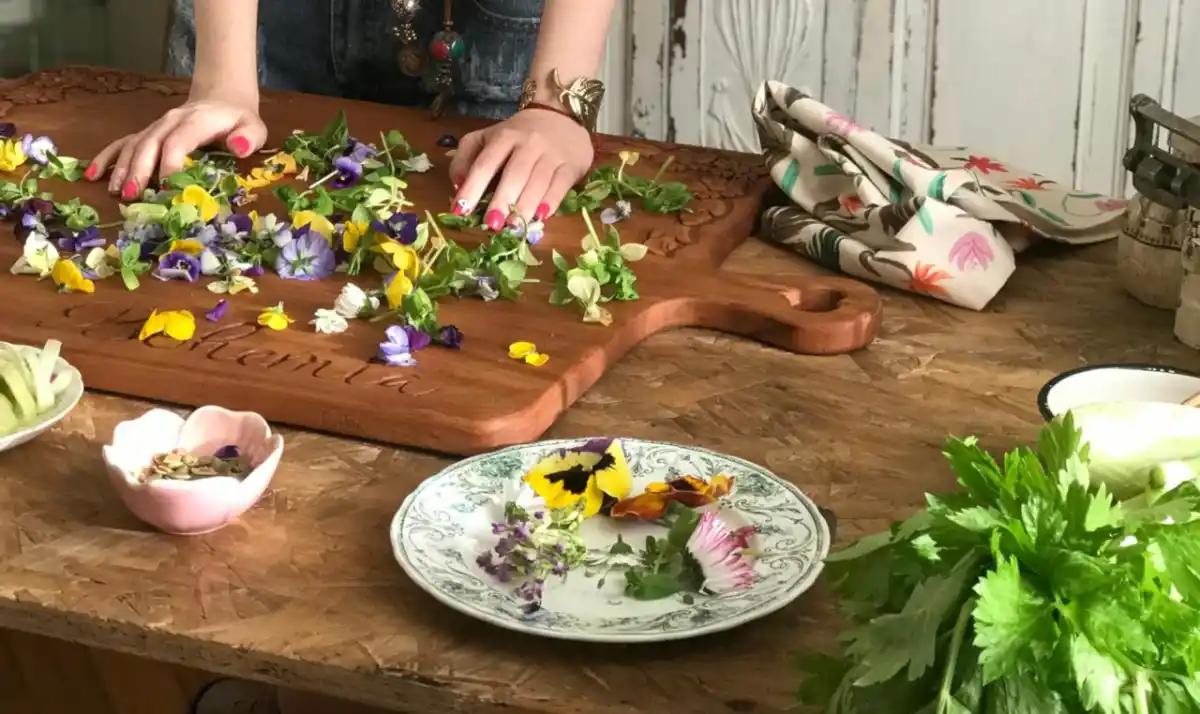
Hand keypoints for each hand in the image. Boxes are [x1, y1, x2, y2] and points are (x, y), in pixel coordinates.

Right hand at [85, 92, 267, 200]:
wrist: (222, 100)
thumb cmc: (238, 121)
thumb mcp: (253, 127)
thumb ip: (248, 137)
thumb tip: (238, 147)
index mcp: (195, 121)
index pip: (177, 142)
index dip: (170, 164)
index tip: (167, 189)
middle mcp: (170, 122)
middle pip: (149, 145)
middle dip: (139, 170)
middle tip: (133, 196)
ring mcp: (155, 127)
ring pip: (133, 145)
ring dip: (122, 168)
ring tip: (117, 192)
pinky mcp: (147, 134)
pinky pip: (123, 142)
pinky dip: (107, 158)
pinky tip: (93, 174)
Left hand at [448, 108, 593, 229]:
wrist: (562, 115)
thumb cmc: (519, 135)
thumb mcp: (487, 137)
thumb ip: (467, 158)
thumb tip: (458, 186)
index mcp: (504, 136)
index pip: (485, 163)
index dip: (472, 187)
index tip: (460, 210)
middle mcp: (529, 143)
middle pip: (514, 174)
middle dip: (502, 200)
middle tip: (492, 224)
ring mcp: (552, 154)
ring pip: (538, 182)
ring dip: (525, 206)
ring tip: (514, 227)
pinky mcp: (571, 165)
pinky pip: (560, 186)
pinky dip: (550, 202)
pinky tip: (541, 217)